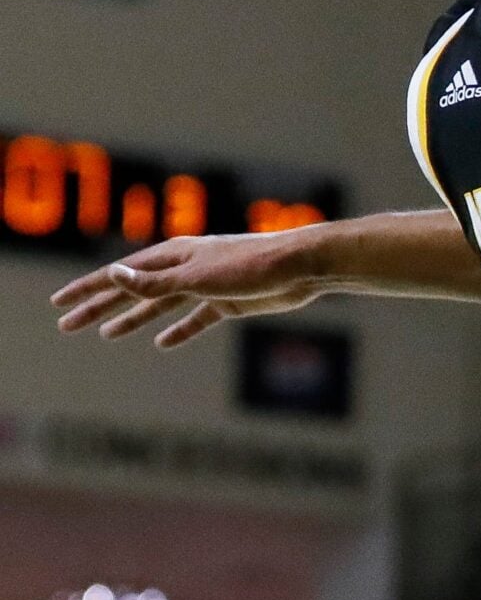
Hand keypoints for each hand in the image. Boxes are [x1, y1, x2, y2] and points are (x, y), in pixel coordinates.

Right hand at [51, 230, 335, 347]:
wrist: (302, 267)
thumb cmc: (251, 266)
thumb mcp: (197, 277)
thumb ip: (155, 283)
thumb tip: (112, 274)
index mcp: (172, 257)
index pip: (119, 274)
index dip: (87, 289)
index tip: (59, 303)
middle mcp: (185, 268)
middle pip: (133, 290)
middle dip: (100, 306)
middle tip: (67, 324)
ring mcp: (206, 284)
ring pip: (161, 305)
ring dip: (133, 318)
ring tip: (106, 333)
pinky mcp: (229, 300)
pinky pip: (196, 318)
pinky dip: (179, 329)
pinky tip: (162, 343)